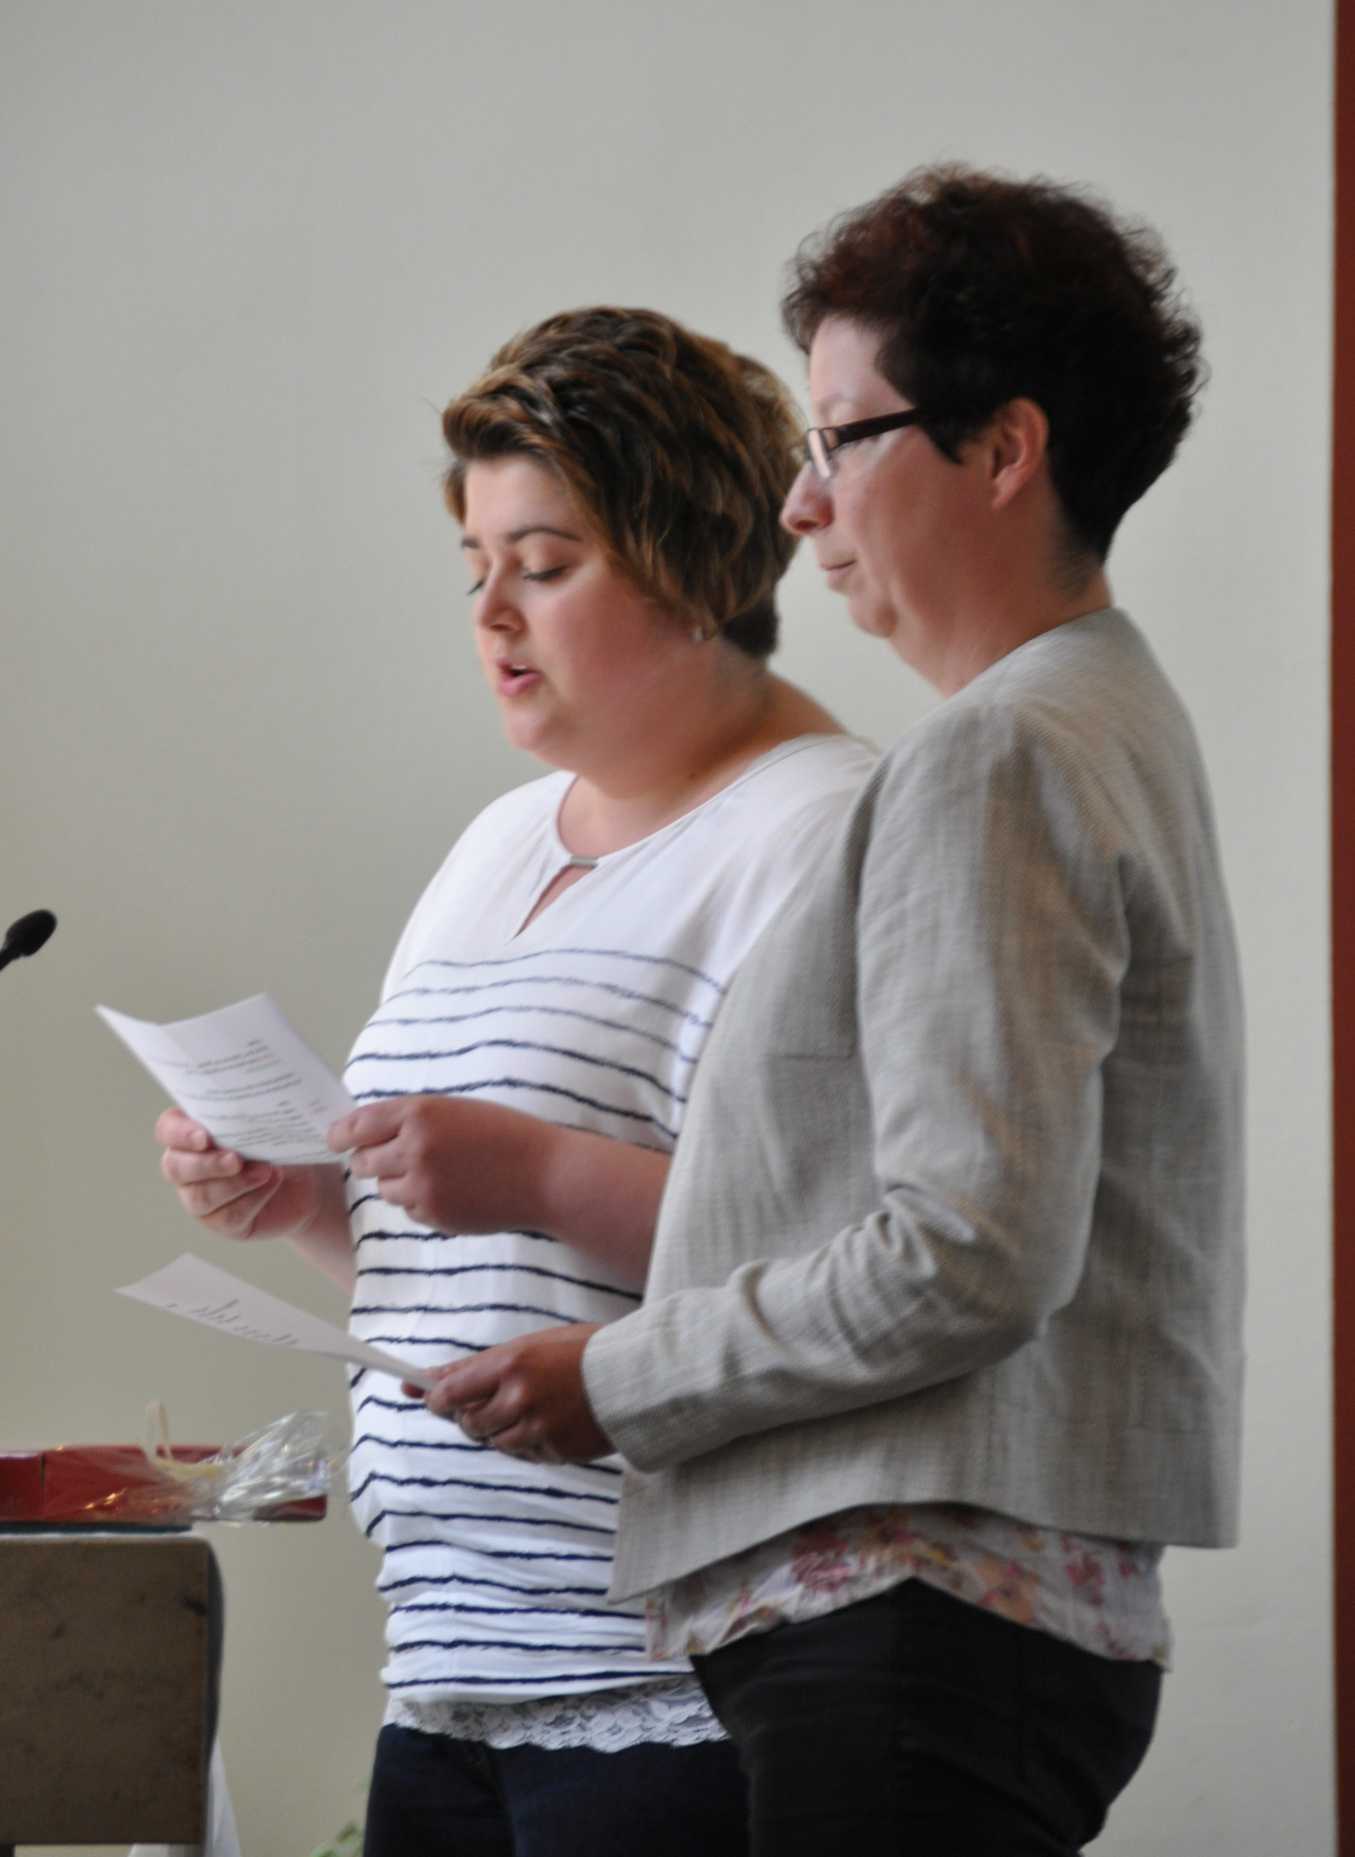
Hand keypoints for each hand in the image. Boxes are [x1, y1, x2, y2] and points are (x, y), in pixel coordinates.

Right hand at [155, 1108, 327, 1241]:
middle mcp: (188, 1166)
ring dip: (233, 1184)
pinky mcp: (221, 1221)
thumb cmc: (282, 1142)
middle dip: (206, 1164)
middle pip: (174, 1167)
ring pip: (199, 1197)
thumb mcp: (270, 1123)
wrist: (307, 1180)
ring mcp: (200, 1197)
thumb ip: (255, 1115)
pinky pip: (227, 1216)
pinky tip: (272, 1184)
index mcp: (192, 1132)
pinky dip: (252, 1199)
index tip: (204, 1137)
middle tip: (236, 1159)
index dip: (179, 1133)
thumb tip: (266, 1112)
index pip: (167, 1129)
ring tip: (265, 1171)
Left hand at [328, 1096, 549, 1233]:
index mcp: (420, 1112)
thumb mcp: (458, 1110)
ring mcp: (422, 1185)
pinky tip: (453, 1191)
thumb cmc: (507, 1135)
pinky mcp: (433, 1214)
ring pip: (385, 1189)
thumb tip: (368, 1132)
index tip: (334, 1140)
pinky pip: (409, 1210)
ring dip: (400, 1183)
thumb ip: (414, 1118)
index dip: (341, 1134)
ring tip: (437, 1173)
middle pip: (364, 1161)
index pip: (358, 1124)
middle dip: (374, 1159)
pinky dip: (422, 1202)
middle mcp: (414, 1148)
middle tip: (397, 1157)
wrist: (545, 1175)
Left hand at [411, 1324, 611, 1462]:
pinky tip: (549, 1422)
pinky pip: (525, 1454)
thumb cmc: (580, 1352)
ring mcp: (539, 1428)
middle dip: (471, 1416)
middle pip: (470, 1423)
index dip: (438, 1399)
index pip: (452, 1393)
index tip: (435, 1399)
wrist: (636, 1374)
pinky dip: (528, 1442)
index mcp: (512, 1364)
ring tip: (528, 1408)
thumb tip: (426, 1378)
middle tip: (489, 1401)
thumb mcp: (528, 1346)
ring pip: (495, 1443)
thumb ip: (476, 1366)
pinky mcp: (556, 1451)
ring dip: (500, 1430)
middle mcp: (521, 1398)